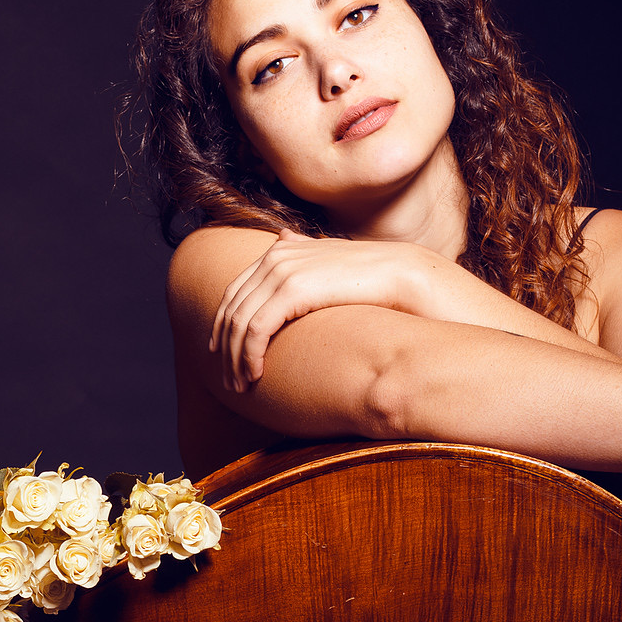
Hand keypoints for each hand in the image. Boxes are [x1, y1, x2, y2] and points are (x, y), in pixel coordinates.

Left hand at [210, 230, 431, 390]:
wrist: (400, 275)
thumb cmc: (370, 278)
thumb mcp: (327, 260)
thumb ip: (302, 253)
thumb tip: (283, 237)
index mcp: (278, 250)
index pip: (235, 292)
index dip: (223, 325)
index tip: (221, 354)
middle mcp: (274, 256)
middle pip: (231, 309)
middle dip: (225, 348)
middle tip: (228, 379)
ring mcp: (280, 271)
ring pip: (239, 323)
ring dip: (235, 359)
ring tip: (240, 385)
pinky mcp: (290, 290)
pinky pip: (255, 329)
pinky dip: (249, 355)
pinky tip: (255, 375)